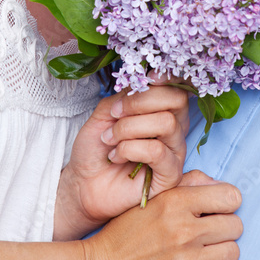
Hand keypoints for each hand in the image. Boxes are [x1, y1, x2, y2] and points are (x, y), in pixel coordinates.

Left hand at [54, 85, 189, 239]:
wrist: (83, 182)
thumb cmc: (95, 148)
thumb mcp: (105, 111)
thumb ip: (126, 95)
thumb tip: (143, 83)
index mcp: (162, 109)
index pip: (176, 85)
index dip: (166, 77)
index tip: (146, 77)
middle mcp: (174, 128)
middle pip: (176, 99)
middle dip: (140, 102)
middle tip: (115, 114)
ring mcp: (174, 151)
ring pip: (166, 123)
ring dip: (129, 128)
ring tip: (110, 139)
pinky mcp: (170, 175)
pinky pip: (158, 151)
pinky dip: (130, 148)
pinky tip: (116, 156)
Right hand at [83, 170, 242, 259]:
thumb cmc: (125, 235)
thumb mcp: (150, 200)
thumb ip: (185, 185)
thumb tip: (216, 184)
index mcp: (174, 202)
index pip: (230, 197)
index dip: (226, 203)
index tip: (216, 210)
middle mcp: (184, 231)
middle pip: (235, 225)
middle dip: (224, 228)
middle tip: (208, 234)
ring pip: (234, 251)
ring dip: (222, 253)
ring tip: (204, 254)